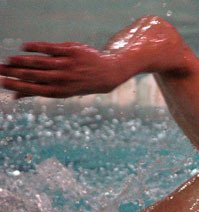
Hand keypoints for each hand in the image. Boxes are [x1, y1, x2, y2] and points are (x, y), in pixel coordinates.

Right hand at [0, 42, 124, 98]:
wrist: (107, 73)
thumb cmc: (80, 82)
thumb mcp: (62, 91)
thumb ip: (38, 91)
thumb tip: (15, 97)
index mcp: (58, 91)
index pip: (33, 88)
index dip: (16, 85)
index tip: (1, 81)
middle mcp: (62, 79)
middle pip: (33, 75)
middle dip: (14, 72)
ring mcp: (67, 65)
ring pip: (40, 62)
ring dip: (22, 61)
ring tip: (9, 60)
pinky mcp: (72, 51)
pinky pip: (51, 48)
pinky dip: (36, 47)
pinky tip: (24, 47)